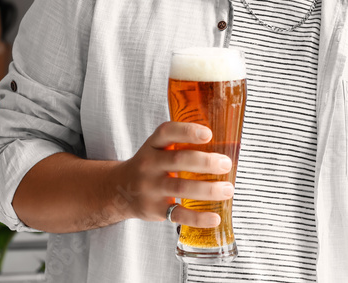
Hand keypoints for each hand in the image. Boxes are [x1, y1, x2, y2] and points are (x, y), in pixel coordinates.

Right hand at [115, 121, 233, 227]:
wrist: (119, 190)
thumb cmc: (150, 166)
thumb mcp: (157, 149)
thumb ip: (181, 144)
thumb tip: (226, 144)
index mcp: (153, 145)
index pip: (167, 132)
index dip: (187, 131)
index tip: (208, 134)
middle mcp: (149, 164)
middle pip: (178, 160)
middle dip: (205, 162)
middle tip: (226, 164)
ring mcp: (150, 188)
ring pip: (180, 188)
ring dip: (208, 189)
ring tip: (228, 189)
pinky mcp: (154, 209)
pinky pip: (178, 214)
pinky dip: (198, 218)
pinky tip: (215, 217)